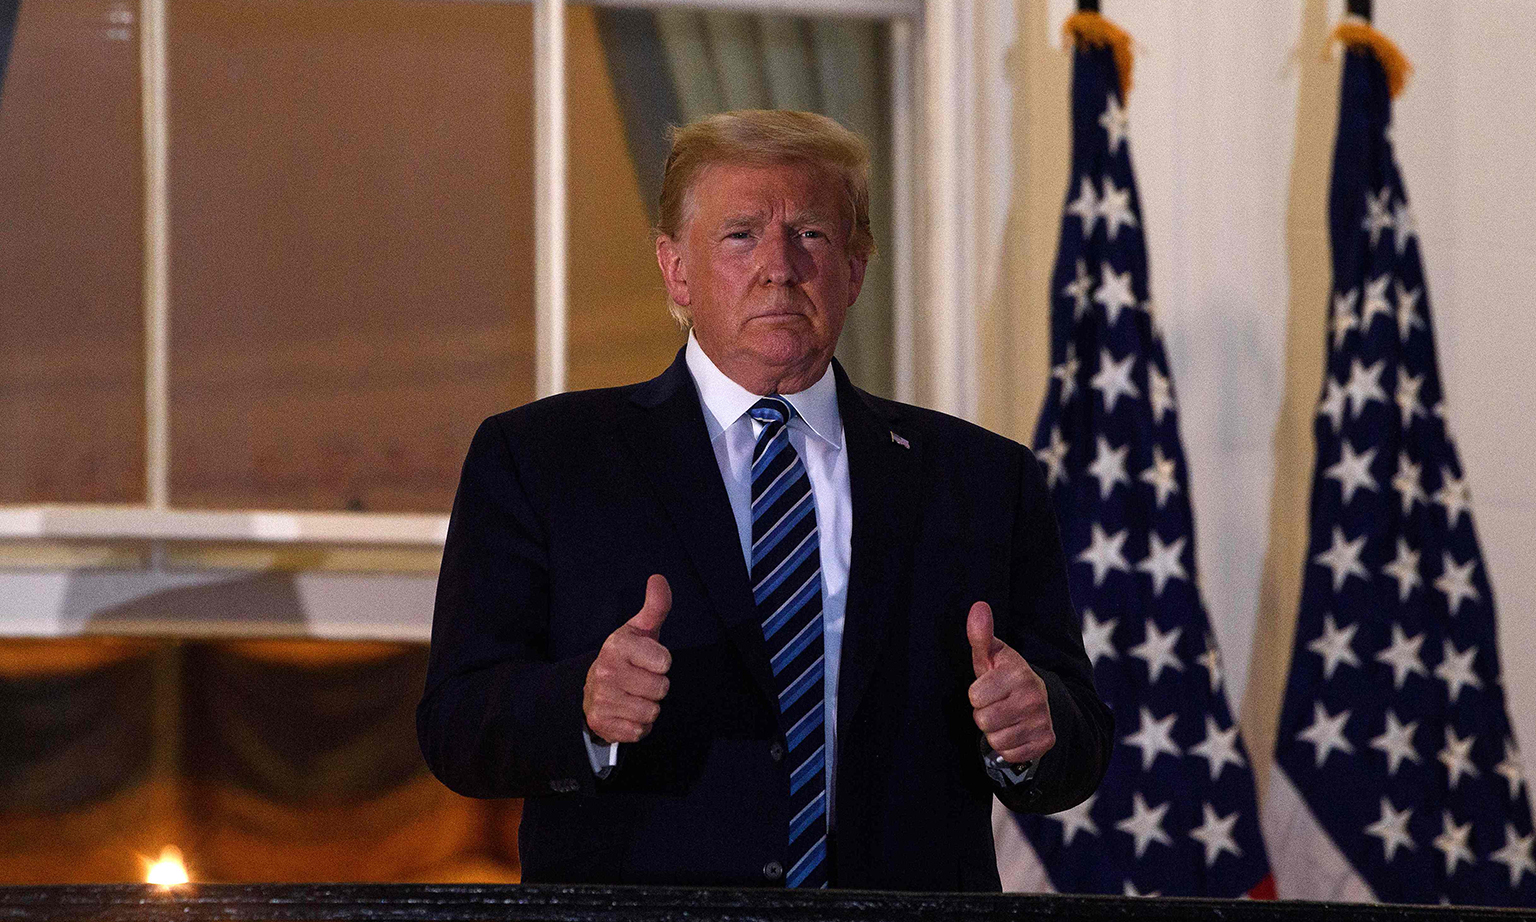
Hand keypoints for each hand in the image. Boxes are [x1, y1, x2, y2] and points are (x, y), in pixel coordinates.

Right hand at [583, 574, 671, 743]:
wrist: (594, 688)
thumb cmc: (627, 656)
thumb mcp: (640, 630)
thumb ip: (655, 606)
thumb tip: (658, 578)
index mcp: (617, 646)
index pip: (664, 662)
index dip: (661, 663)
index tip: (647, 659)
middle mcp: (606, 671)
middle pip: (660, 689)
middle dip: (656, 687)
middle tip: (640, 679)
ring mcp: (602, 698)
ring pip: (651, 711)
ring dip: (648, 707)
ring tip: (633, 695)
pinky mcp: (602, 723)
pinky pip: (640, 731)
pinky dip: (638, 725)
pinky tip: (627, 711)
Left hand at [967, 601, 1053, 765]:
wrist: (1036, 700)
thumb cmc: (1003, 676)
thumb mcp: (991, 655)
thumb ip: (980, 634)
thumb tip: (978, 606)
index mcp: (1019, 672)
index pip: (975, 697)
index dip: (977, 695)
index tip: (988, 688)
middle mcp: (1034, 696)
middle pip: (983, 720)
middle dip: (984, 714)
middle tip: (996, 704)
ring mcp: (1042, 720)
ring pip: (995, 740)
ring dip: (995, 731)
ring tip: (1005, 717)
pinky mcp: (1046, 741)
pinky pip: (1009, 754)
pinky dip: (1008, 747)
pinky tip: (1015, 731)